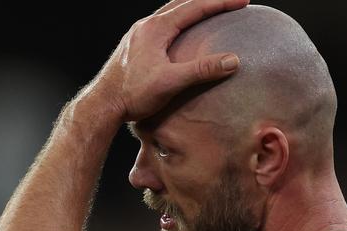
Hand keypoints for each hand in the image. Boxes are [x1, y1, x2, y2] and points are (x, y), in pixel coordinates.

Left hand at [75, 0, 247, 121]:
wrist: (103, 104)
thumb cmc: (133, 94)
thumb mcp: (171, 82)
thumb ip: (202, 70)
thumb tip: (232, 60)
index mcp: (156, 28)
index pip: (195, 7)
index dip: (221, 2)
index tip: (243, 1)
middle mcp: (146, 26)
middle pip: (183, 3)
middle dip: (209, 1)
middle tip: (231, 2)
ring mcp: (139, 34)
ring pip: (171, 13)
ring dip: (192, 9)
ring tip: (211, 11)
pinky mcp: (134, 45)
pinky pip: (162, 25)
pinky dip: (180, 22)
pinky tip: (184, 33)